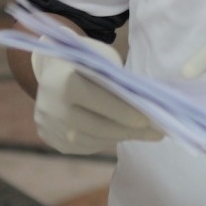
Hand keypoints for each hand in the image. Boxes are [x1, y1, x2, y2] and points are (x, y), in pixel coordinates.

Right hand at [31, 37, 162, 153]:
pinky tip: (121, 134)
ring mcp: (48, 126)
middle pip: (96, 126)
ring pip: (90, 140)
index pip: (99, 101)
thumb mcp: (103, 59)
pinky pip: (82, 146)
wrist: (51, 68)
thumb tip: (147, 106)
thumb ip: (120, 81)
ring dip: (119, 138)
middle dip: (129, 130)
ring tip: (143, 133)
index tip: (148, 120)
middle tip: (156, 132)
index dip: (125, 112)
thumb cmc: (87, 60)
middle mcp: (51, 107)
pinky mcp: (50, 139)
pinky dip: (104, 141)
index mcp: (64, 81)